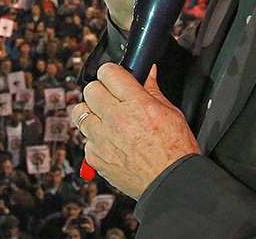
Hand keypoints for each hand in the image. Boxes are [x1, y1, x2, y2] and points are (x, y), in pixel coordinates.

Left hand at [73, 63, 197, 198]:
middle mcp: (115, 118)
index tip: (114, 77)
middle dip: (101, 91)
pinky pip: (85, 139)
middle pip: (90, 89)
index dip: (111, 72)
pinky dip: (95, 139)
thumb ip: (153, 90)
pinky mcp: (94, 156)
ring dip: (92, 113)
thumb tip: (147, 71)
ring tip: (106, 120)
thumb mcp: (171, 113)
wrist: (171, 184)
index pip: (108, 72)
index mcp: (136, 103)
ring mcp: (101, 138)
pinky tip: (110, 142)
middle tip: (111, 99)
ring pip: (79, 112)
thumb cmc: (176, 152)